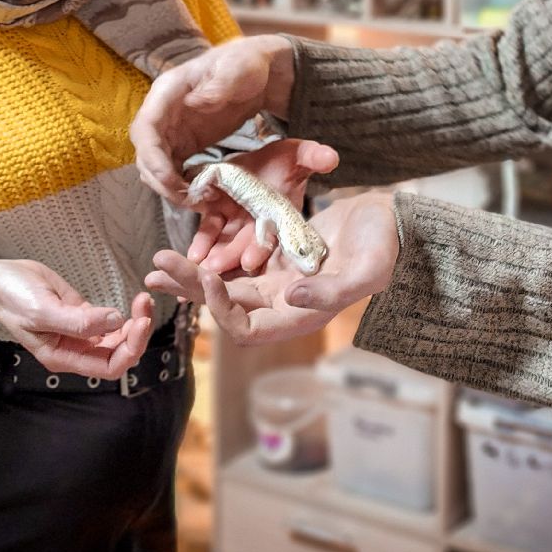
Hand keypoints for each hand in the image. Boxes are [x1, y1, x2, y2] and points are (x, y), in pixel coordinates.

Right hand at [0, 259, 153, 378]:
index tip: (140, 321)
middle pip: (118, 353)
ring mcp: (79, 332)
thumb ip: (78, 321)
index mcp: (64, 357)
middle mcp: (75, 349)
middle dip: (137, 334)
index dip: (130, 348)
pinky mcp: (81, 314)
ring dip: (134, 322)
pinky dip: (125, 314)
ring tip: (142, 300)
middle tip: (144, 304)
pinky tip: (133, 301)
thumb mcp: (43, 311)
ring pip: (118, 337)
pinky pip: (109, 321)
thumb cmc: (12, 298)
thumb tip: (115, 321)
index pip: (109, 366)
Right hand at [131, 35, 295, 202]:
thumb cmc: (245, 65)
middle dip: (162, 181)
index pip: (145, 128)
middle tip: (191, 200)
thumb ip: (219, 84)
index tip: (169, 180)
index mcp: (167, 92)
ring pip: (155, 167)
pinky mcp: (183, 145)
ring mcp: (170, 131)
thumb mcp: (238, 68)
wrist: (257, 74)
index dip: (152, 157)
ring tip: (202, 202)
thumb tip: (195, 103)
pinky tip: (204, 196)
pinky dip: (183, 186)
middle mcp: (162, 113)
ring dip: (171, 189)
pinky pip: (173, 171)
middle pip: (145, 154)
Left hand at [144, 191, 398, 344]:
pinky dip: (210, 259)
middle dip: (191, 289)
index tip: (208, 279)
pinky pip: (234, 265)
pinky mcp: (276, 259)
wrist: (395, 223)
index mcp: (302, 315)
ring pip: (224, 287)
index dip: (223, 310)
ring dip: (191, 278)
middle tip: (155, 267)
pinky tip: (186, 249)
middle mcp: (284, 305)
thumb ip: (334, 291)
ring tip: (158, 264)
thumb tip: (291, 296)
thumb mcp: (368, 268)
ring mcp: (278, 283)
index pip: (249, 328)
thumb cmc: (387, 246)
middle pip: (226, 307)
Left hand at [188, 138, 339, 272]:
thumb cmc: (285, 159)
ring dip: (215, 254)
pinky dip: (203, 241)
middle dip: (232, 257)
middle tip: (215, 269)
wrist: (262, 157)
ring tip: (201, 265)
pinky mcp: (218, 213)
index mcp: (282, 216)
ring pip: (226, 241)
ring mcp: (238, 221)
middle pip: (246, 243)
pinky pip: (210, 229)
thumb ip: (313, 157)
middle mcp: (260, 224)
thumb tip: (331, 157)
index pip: (274, 235)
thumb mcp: (299, 154)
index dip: (262, 247)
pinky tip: (194, 253)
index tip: (249, 261)